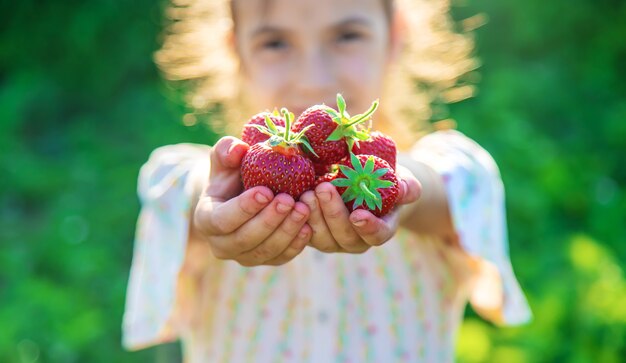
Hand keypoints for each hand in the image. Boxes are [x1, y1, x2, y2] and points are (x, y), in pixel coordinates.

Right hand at [193, 136, 311, 265]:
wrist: (245, 194)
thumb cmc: (233, 173)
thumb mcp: (226, 158)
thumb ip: (228, 150)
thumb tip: (239, 150)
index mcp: (207, 219)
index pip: (223, 220)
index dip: (244, 208)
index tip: (266, 191)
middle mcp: (222, 245)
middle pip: (245, 239)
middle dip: (269, 220)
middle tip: (288, 200)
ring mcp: (244, 257)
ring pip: (265, 251)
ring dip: (286, 231)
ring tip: (303, 209)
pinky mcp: (266, 261)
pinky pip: (281, 258)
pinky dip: (296, 244)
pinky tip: (308, 227)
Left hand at [300, 165, 420, 252]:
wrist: (361, 183)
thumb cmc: (385, 181)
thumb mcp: (401, 180)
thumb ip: (407, 187)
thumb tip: (405, 189)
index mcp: (380, 230)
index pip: (377, 235)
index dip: (369, 228)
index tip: (358, 214)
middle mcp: (356, 241)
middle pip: (344, 236)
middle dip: (333, 213)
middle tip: (323, 188)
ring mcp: (333, 240)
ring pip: (321, 237)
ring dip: (313, 216)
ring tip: (306, 193)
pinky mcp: (313, 234)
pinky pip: (304, 232)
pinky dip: (298, 217)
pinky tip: (293, 198)